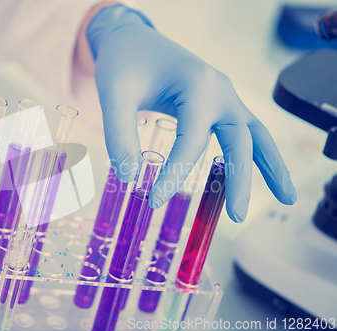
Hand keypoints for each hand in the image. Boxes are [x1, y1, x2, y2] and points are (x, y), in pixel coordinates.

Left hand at [87, 5, 295, 221]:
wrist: (133, 40)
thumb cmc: (124, 64)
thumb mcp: (113, 95)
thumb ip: (118, 135)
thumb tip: (128, 179)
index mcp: (196, 85)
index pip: (191, 141)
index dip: (174, 175)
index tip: (153, 201)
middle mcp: (220, 90)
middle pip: (240, 139)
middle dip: (241, 180)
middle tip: (238, 218)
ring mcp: (224, 96)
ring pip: (256, 134)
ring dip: (271, 166)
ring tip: (287, 198)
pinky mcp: (220, 104)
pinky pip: (246, 131)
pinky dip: (259, 154)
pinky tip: (263, 175)